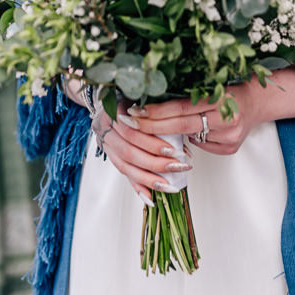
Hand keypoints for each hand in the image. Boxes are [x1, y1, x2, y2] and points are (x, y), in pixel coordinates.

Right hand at [63, 76, 188, 204]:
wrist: (107, 95)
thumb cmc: (136, 96)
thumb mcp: (147, 97)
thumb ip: (161, 113)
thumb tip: (188, 131)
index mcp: (116, 109)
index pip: (135, 131)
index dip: (155, 143)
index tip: (178, 150)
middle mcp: (106, 126)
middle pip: (130, 150)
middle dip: (156, 162)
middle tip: (181, 167)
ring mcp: (105, 141)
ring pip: (125, 164)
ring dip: (149, 178)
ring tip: (170, 186)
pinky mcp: (109, 153)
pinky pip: (122, 172)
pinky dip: (137, 187)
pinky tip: (150, 199)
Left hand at [129, 78, 271, 156]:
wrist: (260, 101)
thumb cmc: (233, 90)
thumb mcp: (213, 86)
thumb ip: (189, 98)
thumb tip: (154, 107)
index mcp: (224, 98)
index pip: (182, 108)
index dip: (157, 111)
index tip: (136, 111)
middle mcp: (229, 119)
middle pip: (182, 126)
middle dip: (153, 126)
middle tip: (131, 123)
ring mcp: (231, 136)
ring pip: (190, 138)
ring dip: (171, 134)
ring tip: (155, 128)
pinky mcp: (230, 148)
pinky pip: (202, 146)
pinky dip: (192, 140)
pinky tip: (191, 133)